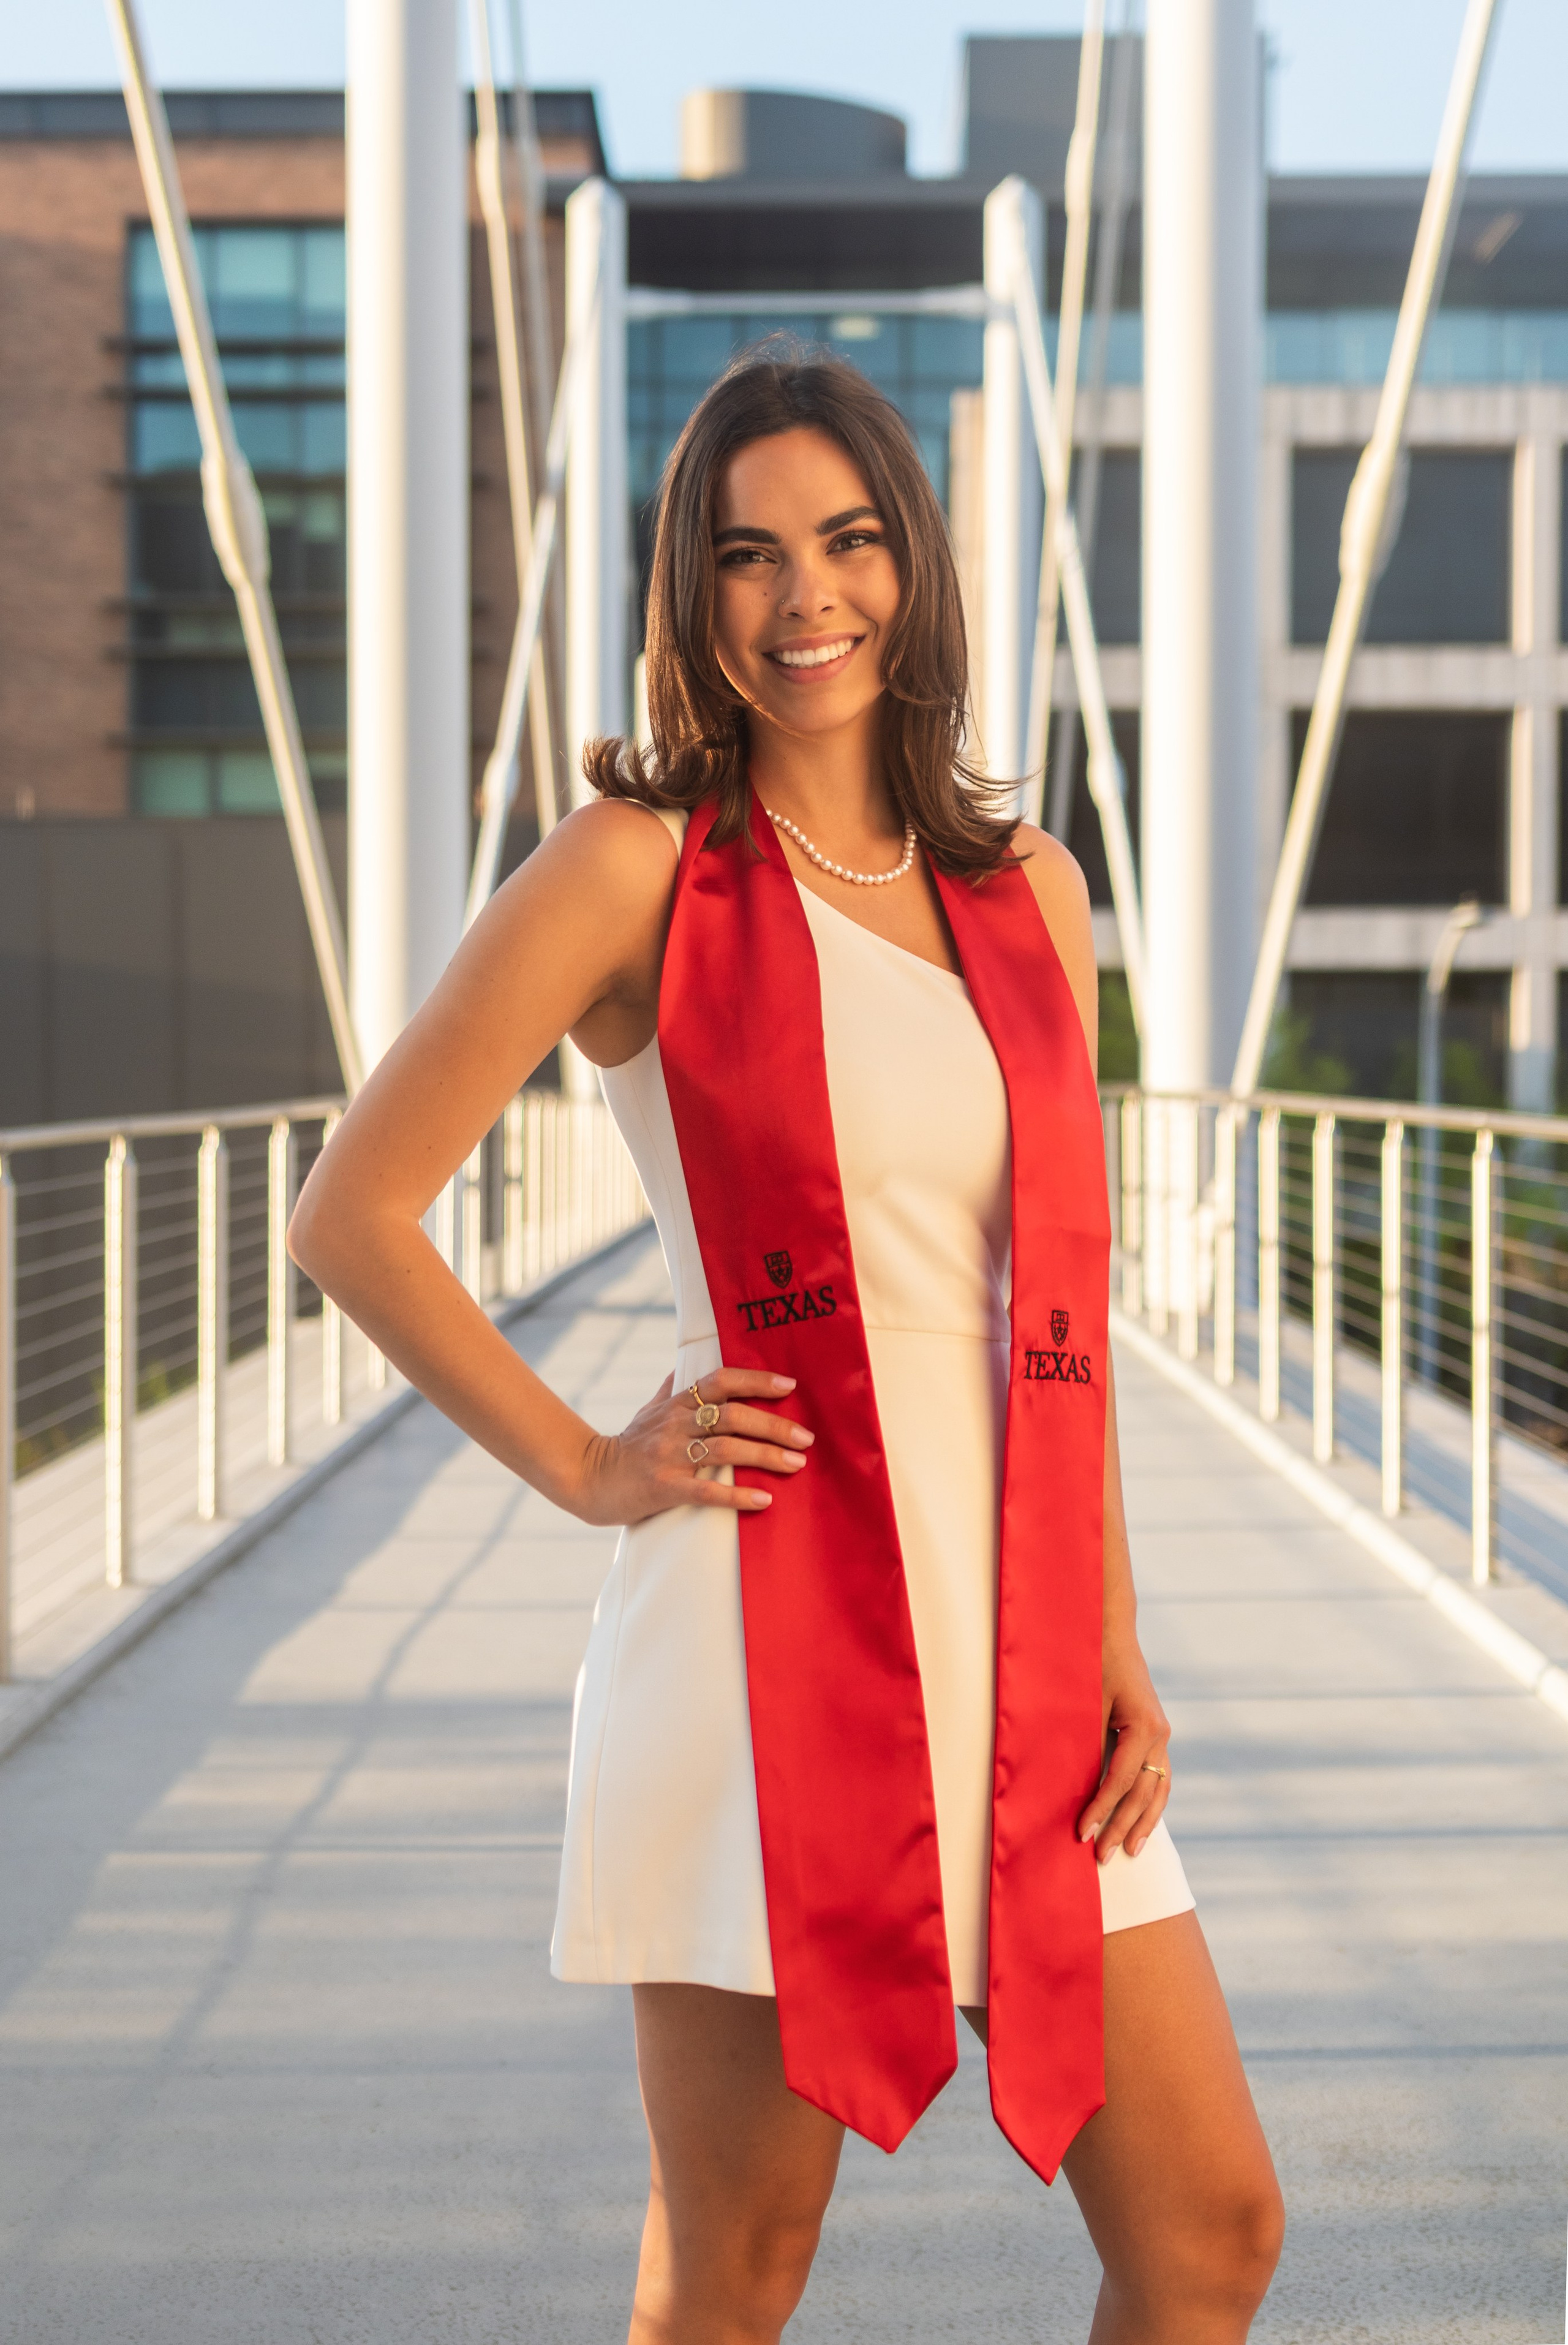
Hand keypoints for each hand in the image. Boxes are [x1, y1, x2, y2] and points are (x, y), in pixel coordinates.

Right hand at [570, 1369, 812, 1526]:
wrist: (589, 1480)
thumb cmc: (626, 1446)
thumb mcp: (648, 1410)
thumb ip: (672, 1388)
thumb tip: (688, 1365)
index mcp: (676, 1404)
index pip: (720, 1381)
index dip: (755, 1380)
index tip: (789, 1386)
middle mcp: (674, 1424)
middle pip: (732, 1415)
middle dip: (773, 1425)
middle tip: (806, 1437)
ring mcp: (669, 1456)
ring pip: (726, 1449)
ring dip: (766, 1456)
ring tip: (796, 1464)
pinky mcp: (664, 1488)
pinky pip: (707, 1491)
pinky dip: (738, 1495)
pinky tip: (764, 1499)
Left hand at [1077, 1636, 1170, 1863]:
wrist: (1111, 1631)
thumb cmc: (1094, 1662)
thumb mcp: (1086, 1701)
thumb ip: (1087, 1742)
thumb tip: (1073, 1787)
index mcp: (1146, 1727)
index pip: (1121, 1781)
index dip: (1101, 1809)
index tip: (1082, 1832)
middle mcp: (1160, 1735)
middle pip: (1143, 1793)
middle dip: (1122, 1826)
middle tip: (1101, 1856)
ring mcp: (1162, 1736)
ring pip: (1158, 1791)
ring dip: (1143, 1823)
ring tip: (1130, 1852)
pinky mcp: (1157, 1735)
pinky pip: (1157, 1778)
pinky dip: (1150, 1803)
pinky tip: (1140, 1824)